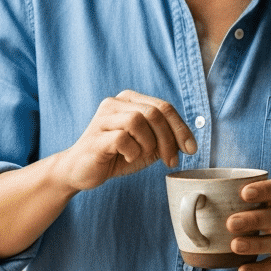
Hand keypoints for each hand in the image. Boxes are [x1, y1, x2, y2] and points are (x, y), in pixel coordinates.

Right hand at [52, 90, 196, 191]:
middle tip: (171, 161)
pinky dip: (132, 151)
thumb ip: (164, 139)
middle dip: (169, 139)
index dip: (181, 128)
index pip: (164, 107)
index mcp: (129, 100)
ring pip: (139, 120)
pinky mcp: (96, 135)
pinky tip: (127, 158)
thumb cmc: (115, 156)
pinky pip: (123, 138)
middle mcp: (115, 103)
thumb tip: (186, 142)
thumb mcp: (146, 147)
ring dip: (149, 144)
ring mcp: (104, 117)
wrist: (80, 171)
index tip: (190, 149)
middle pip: (155, 112)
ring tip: (142, 156)